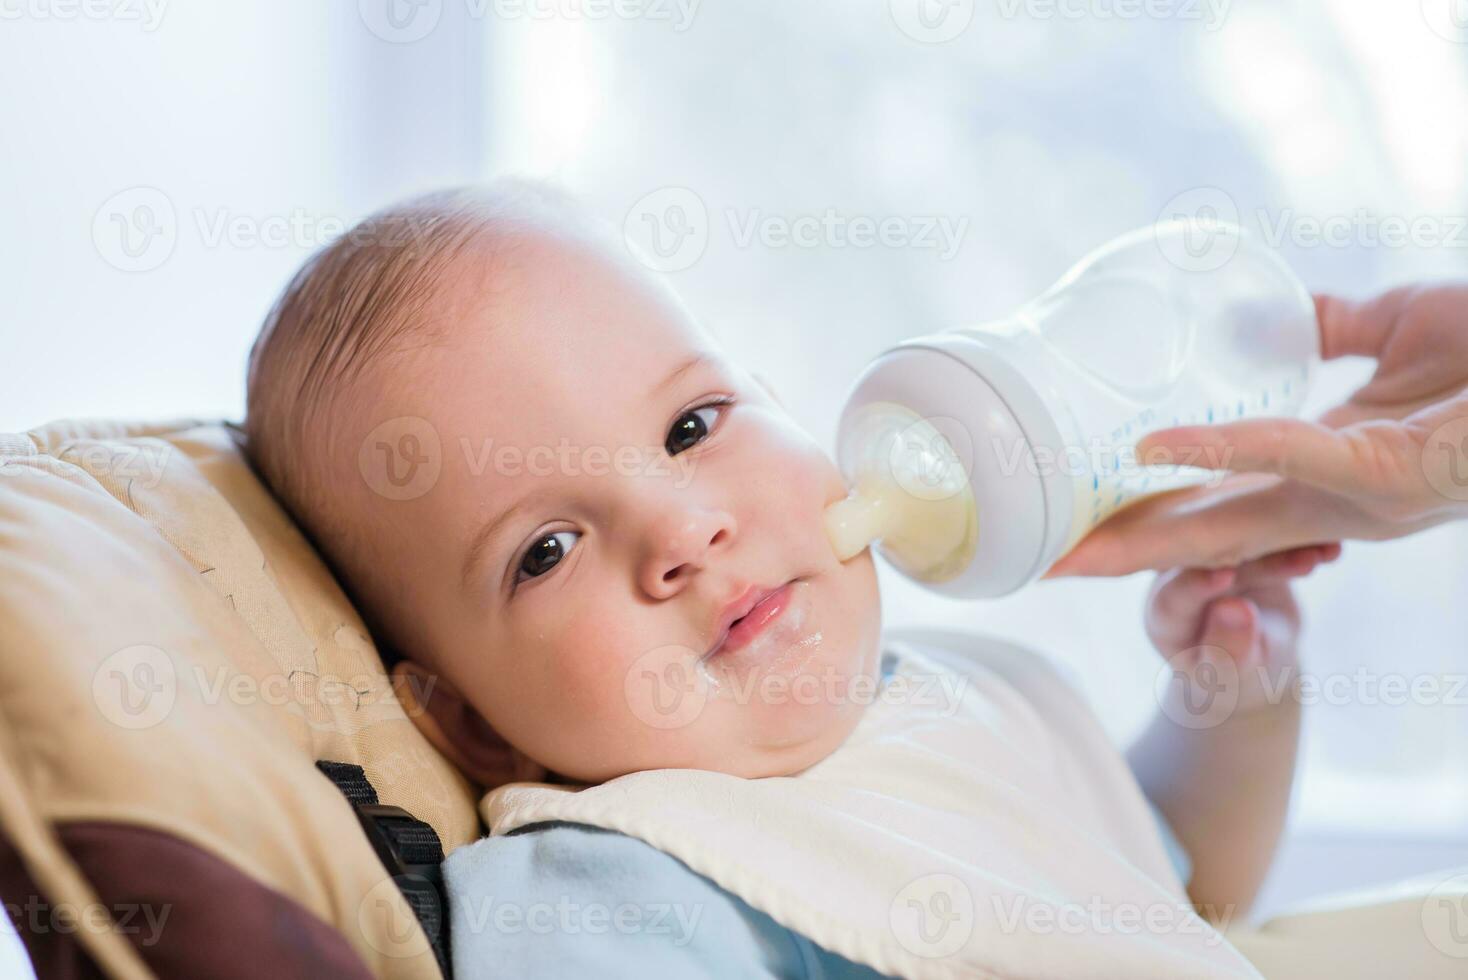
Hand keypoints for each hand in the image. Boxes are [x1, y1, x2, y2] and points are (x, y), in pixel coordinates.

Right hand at [1046, 286, 1467, 576]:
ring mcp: (1355, 494)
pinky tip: (1152, 446)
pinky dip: (1214, 452)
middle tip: (1039, 568)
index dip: (1148, 520)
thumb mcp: (1394, 324)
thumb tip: (1248, 314)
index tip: (1078, 525)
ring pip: (1228, 524)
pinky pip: (1284, 457)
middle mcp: (1335, 501)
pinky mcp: (1382, 470)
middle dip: (1122, 558)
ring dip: (1143, 537)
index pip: (1220, 507)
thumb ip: (1321, 327)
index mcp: (1331, 472)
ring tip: (1067, 548)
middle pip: (1206, 540)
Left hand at [1145, 543, 1339, 718]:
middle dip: (1253, 557)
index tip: (1225, 576)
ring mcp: (1214, 555)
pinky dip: (1304, 544)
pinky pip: (1276, 540)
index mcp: (1165, 610)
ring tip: (1321, 557)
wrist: (1251, 660)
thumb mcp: (1227, 675)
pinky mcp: (1246, 545)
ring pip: (1250, 544)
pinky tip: (1334, 546)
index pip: (1174, 595)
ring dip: (1286, 547)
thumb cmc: (1229, 676)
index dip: (1196, 584)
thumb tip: (1237, 610)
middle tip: (1292, 556)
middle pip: (1214, 559)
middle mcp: (1182, 573)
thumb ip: (1227, 649)